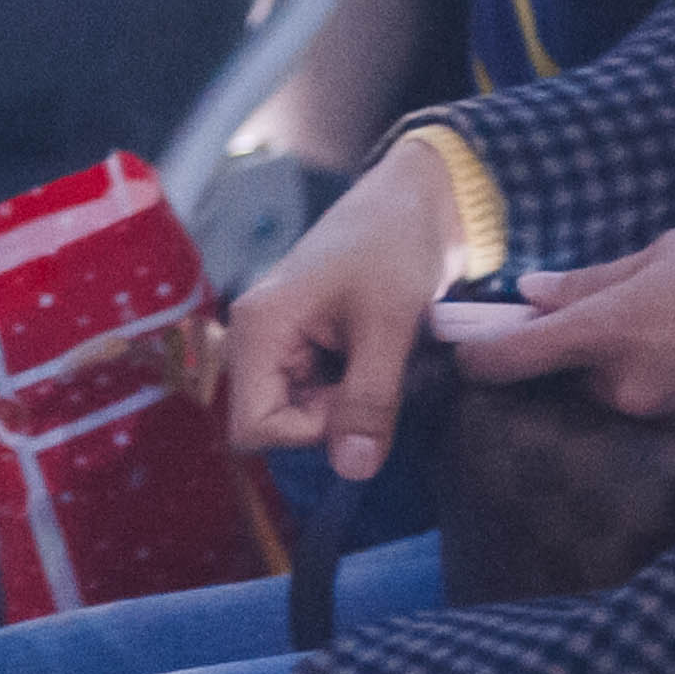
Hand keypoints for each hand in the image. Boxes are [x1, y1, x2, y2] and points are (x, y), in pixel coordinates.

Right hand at [224, 134, 467, 478]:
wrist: (420, 201)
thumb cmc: (395, 246)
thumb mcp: (389, 325)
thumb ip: (369, 400)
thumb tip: (354, 472)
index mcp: (258, 327)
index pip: (254, 426)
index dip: (307, 432)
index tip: (356, 397)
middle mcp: (257, 337)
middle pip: (275, 421)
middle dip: (330, 418)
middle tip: (378, 377)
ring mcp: (281, 341)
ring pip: (301, 411)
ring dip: (347, 404)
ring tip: (385, 361)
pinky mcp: (308, 343)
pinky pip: (319, 393)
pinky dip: (353, 389)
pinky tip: (381, 356)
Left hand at [430, 225, 674, 432]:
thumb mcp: (670, 252)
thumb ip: (592, 279)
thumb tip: (532, 293)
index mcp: (609, 333)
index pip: (508, 360)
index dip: (473, 352)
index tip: (454, 340)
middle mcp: (627, 387)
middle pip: (566, 374)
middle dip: (573, 347)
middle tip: (604, 305)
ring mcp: (665, 416)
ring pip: (613, 390)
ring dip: (622, 362)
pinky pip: (657, 404)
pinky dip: (662, 379)